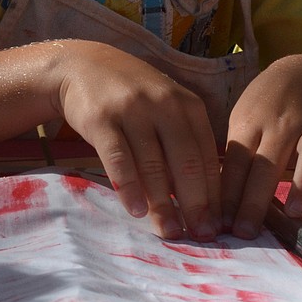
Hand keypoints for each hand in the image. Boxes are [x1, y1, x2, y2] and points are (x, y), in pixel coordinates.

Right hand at [52, 41, 220, 242]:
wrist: (83, 66)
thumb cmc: (133, 96)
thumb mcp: (167, 109)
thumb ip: (184, 143)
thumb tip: (202, 199)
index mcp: (188, 105)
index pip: (208, 155)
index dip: (215, 193)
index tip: (219, 224)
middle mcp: (164, 105)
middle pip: (186, 161)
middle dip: (197, 203)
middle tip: (203, 236)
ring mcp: (132, 110)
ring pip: (153, 164)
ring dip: (164, 203)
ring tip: (171, 233)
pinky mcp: (101, 118)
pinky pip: (118, 158)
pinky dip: (129, 187)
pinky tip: (136, 210)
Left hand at [220, 55, 301, 238]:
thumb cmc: (265, 105)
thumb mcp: (242, 118)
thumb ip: (236, 154)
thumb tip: (217, 200)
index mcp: (252, 122)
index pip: (237, 161)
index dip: (228, 193)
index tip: (219, 223)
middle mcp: (284, 125)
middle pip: (268, 164)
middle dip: (255, 200)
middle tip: (246, 232)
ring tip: (294, 213)